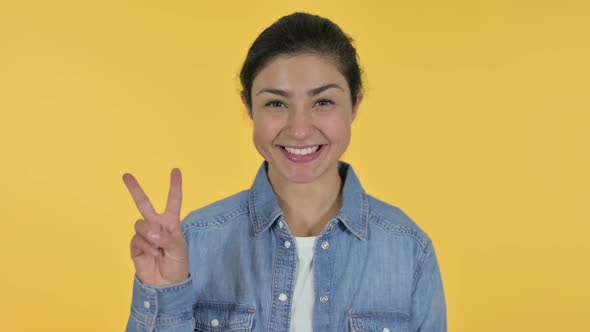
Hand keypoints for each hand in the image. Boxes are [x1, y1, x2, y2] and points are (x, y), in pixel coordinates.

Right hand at [122, 168, 188, 285]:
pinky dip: (145, 247)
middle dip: (134, 189)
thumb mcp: (178, 249)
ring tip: (158, 247)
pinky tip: (153, 254)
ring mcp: (144, 235)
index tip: (175, 170)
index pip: (173, 201)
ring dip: (149, 234)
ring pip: (140, 224)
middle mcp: (156, 225)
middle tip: (126, 175)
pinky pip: (136, 239)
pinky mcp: (135, 246)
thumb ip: (165, 238)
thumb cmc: (177, 264)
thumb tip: (150, 233)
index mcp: (170, 222)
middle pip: (143, 203)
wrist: (166, 283)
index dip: (174, 186)